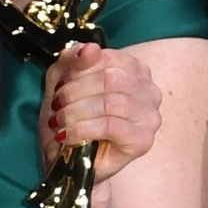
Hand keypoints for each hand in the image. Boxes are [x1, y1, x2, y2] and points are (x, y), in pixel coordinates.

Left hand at [41, 42, 161, 189]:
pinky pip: (111, 126)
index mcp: (134, 70)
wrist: (66, 161)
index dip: (77, 71)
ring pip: (110, 102)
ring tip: (59, 121)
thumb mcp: (62, 81)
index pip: (107, 57)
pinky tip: (67, 135)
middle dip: (75, 91)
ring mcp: (150, 116)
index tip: (59, 86)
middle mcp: (149, 90)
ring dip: (75, 111)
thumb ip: (72, 60)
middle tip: (57, 105)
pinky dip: (82, 129)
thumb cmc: (69, 119)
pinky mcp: (143, 140)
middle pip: (110, 78)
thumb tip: (90, 47)